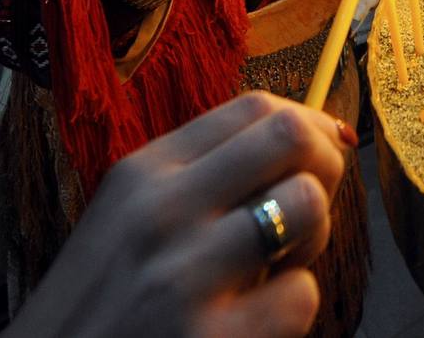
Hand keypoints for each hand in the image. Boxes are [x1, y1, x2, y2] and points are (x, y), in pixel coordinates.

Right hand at [4, 92, 357, 337]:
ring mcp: (184, 275)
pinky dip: (292, 310)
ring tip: (276, 268)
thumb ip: (202, 180)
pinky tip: (252, 321)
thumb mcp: (127, 222)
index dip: (307, 123)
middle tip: (309, 208)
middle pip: (289, 136)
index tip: (320, 150)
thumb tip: (310, 138)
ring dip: (312, 238)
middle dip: (324, 165)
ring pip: (306, 205)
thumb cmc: (99, 308)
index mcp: (142, 174)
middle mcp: (161, 211)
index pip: (253, 107)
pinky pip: (300, 295)